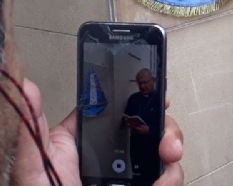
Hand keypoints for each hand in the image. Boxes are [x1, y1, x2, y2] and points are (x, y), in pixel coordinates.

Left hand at [13, 79, 184, 185]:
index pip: (119, 109)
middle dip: (167, 132)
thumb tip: (27, 88)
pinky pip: (168, 180)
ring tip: (162, 179)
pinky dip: (170, 182)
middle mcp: (112, 157)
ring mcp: (130, 177)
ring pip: (165, 155)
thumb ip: (34, 131)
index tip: (160, 97)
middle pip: (151, 128)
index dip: (143, 98)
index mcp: (84, 143)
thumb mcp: (34, 168)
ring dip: (172, 163)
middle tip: (167, 147)